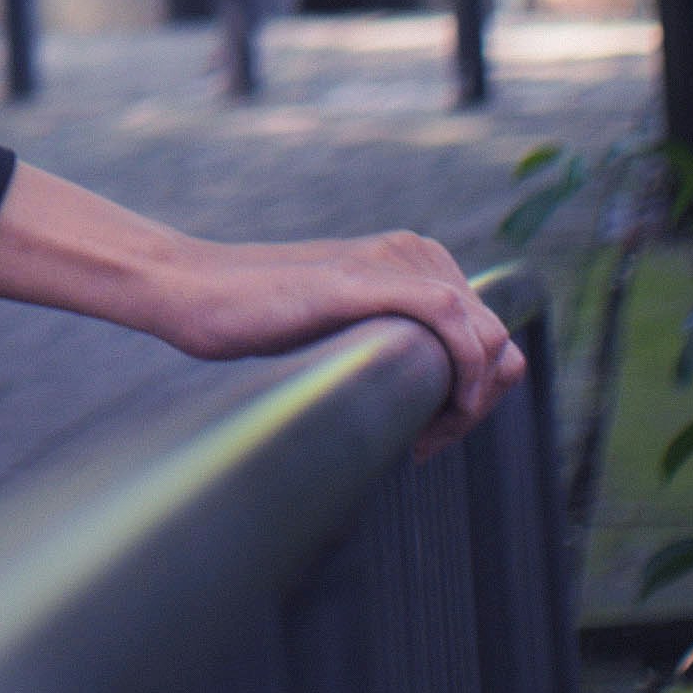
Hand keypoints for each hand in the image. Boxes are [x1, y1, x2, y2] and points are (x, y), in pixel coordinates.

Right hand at [0, 168, 524, 459]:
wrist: (195, 290)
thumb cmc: (258, 316)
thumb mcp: (344, 326)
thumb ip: (393, 336)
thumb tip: (442, 387)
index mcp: (413, 259)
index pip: (491, 333)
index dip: (479, 392)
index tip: (433, 433)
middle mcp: (413, 250)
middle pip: (497, 340)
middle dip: (476, 403)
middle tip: (425, 442)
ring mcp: (392, 259)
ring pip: (485, 335)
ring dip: (468, 400)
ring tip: (418, 437)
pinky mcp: (366, 277)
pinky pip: (452, 319)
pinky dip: (460, 373)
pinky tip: (427, 417)